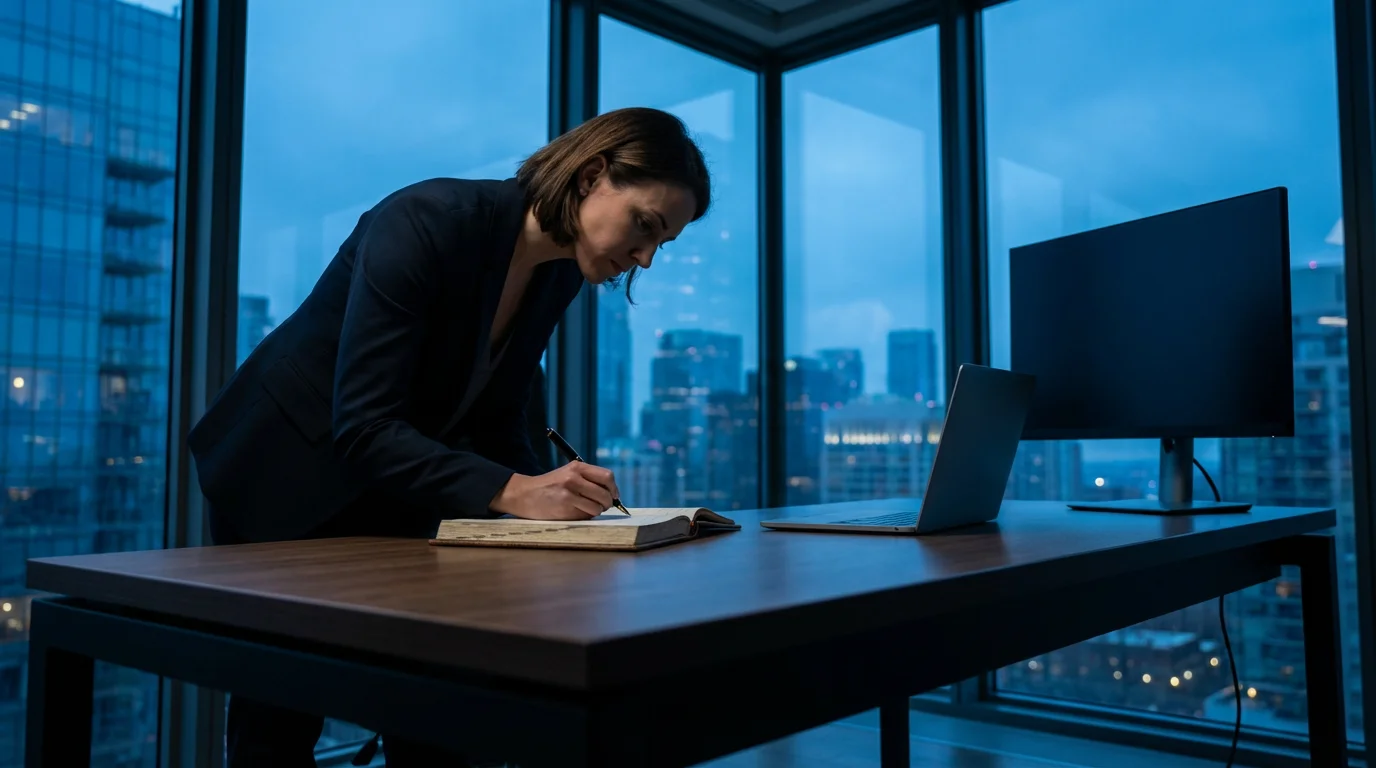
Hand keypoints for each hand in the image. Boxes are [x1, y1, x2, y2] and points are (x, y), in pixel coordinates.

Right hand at [490, 462, 621, 520]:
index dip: (614, 489)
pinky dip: (585, 516)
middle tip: (603, 505)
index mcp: (577, 467)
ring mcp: (569, 494)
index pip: (607, 477)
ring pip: (597, 507)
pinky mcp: (564, 508)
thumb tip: (612, 494)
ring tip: (586, 508)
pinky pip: (585, 516)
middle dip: (608, 503)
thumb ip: (588, 479)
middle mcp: (574, 478)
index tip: (614, 496)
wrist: (524, 494)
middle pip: (605, 494)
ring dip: (596, 511)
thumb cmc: (550, 486)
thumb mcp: (568, 474)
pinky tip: (574, 512)